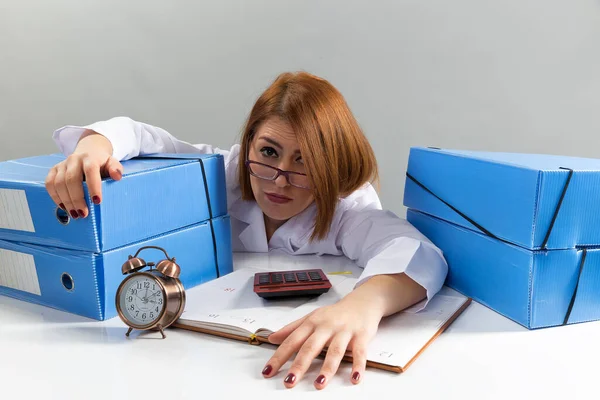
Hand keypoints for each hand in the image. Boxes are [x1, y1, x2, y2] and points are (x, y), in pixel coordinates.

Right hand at [45, 130, 121, 218]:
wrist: (89, 150)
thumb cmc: (101, 162)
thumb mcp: (112, 163)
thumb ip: (116, 168)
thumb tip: (117, 176)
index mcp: (90, 157)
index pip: (90, 170)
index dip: (93, 186)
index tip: (97, 201)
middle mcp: (74, 159)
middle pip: (71, 179)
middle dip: (77, 198)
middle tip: (83, 213)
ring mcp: (62, 164)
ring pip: (58, 183)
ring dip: (66, 201)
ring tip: (74, 214)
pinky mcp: (54, 169)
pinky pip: (49, 184)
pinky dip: (55, 197)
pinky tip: (63, 207)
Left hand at [261, 296, 382, 389]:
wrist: (362, 302)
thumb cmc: (335, 313)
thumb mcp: (311, 317)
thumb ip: (291, 328)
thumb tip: (272, 338)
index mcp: (312, 323)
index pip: (292, 341)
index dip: (279, 356)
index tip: (268, 371)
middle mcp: (326, 327)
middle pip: (310, 347)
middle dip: (299, 365)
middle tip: (289, 381)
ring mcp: (344, 331)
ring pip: (334, 351)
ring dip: (327, 369)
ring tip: (319, 383)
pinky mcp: (361, 336)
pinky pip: (359, 353)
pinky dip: (357, 366)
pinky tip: (354, 379)